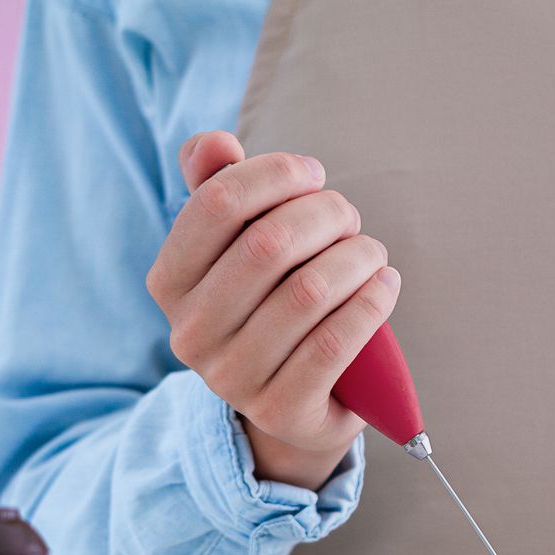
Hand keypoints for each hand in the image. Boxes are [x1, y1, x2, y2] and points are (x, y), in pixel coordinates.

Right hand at [146, 130, 400, 490]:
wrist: (294, 404)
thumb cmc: (270, 304)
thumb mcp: (239, 249)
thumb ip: (220, 188)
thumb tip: (215, 144)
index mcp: (169, 282)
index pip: (215, 204)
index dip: (274, 174)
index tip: (314, 175)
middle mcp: (190, 333)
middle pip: (268, 244)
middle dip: (325, 215)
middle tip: (350, 218)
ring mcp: (233, 379)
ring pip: (308, 292)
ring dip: (356, 258)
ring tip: (373, 253)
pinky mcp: (282, 411)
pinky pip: (336, 342)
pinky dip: (371, 303)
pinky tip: (385, 285)